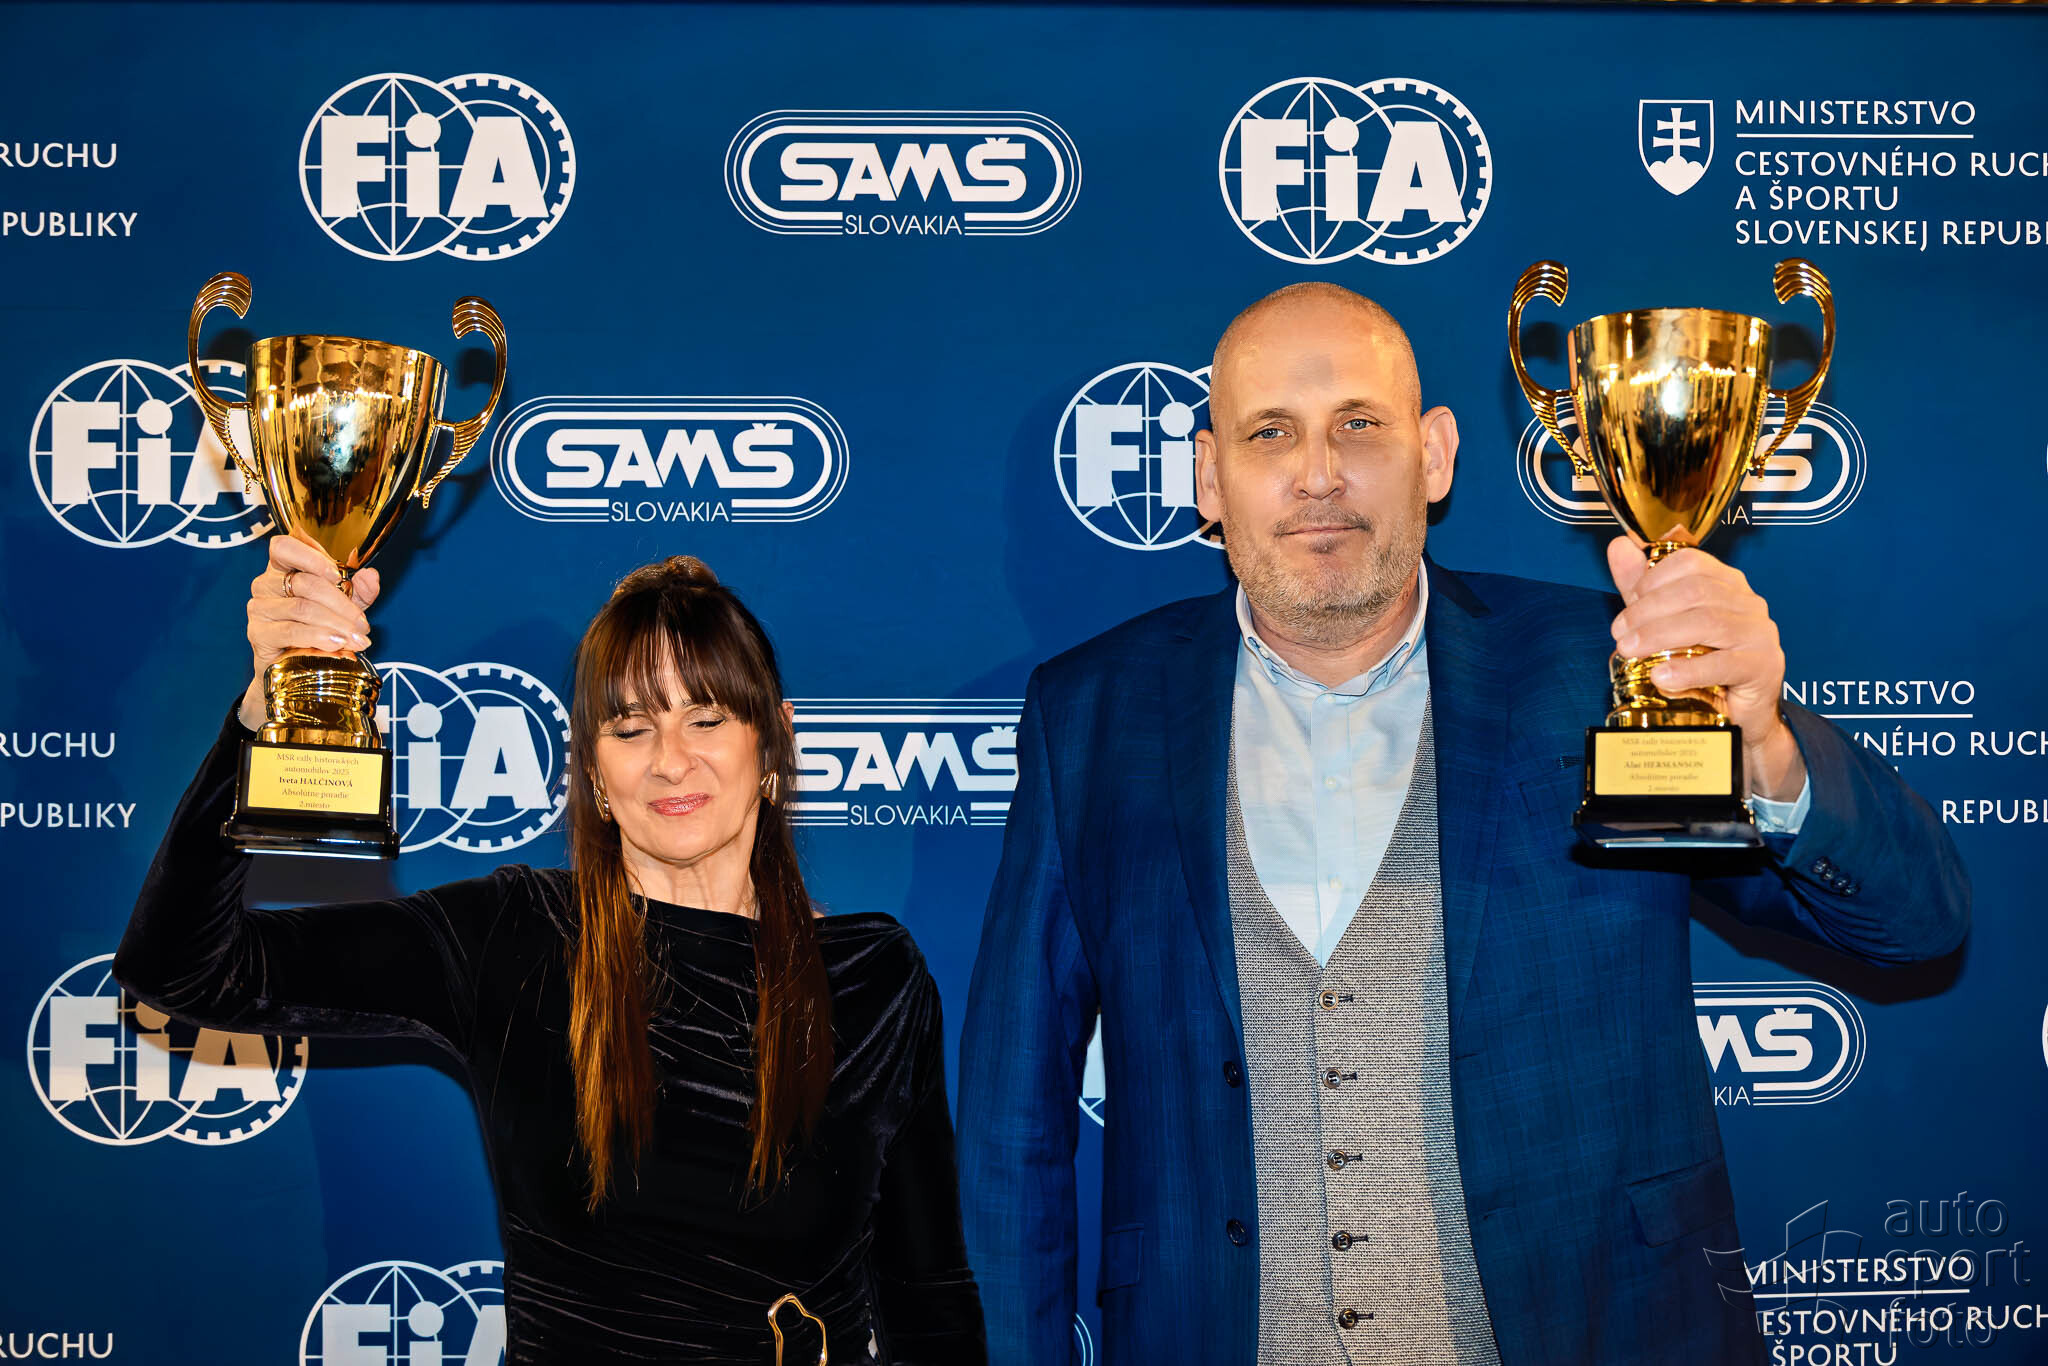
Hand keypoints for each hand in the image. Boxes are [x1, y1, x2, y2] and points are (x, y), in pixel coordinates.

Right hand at [240, 534, 379, 730]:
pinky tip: (337, 644)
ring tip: (358, 639)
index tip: (338, 574)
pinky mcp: (258, 634)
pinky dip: (318, 636)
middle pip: (305, 583)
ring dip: (336, 624)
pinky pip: (291, 631)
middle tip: (363, 624)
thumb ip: (359, 590)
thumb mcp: (344, 606)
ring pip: (302, 608)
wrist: (297, 669)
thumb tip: (371, 576)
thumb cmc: (319, 629)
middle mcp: (265, 585)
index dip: (311, 556)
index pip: (284, 547)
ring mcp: (259, 609)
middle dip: (342, 604)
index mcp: (282, 568)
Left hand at [1605, 537, 1804, 801]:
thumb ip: (1641, 586)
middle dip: (1648, 611)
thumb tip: (1618, 546)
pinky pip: (1723, 662)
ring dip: (1659, 636)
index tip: (1627, 603)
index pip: (1690, 562)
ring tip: (1630, 651)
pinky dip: (1688, 669)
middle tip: (1620, 634)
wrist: (1739, 713)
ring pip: (1706, 622)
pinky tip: (1662, 676)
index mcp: (1726, 582)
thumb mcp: (1664, 620)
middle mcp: (1748, 601)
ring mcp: (1759, 632)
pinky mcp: (1763, 665)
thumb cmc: (1703, 662)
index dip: (1653, 578)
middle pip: (1694, 591)